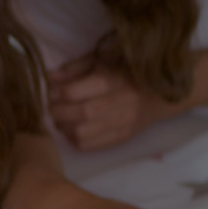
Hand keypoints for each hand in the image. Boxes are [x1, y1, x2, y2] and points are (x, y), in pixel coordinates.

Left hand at [47, 56, 180, 150]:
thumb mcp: (101, 63)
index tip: (53, 91)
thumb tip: (48, 78)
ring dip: (64, 128)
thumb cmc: (126, 74)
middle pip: (78, 114)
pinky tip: (76, 129)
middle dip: (58, 112)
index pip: (73, 92)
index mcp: (112, 81)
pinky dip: (75, 139)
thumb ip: (74, 69)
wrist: (158, 95)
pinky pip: (88, 146)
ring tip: (64, 119)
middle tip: (54, 107)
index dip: (56, 93)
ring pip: (80, 133)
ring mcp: (122, 123)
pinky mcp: (122, 137)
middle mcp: (118, 103)